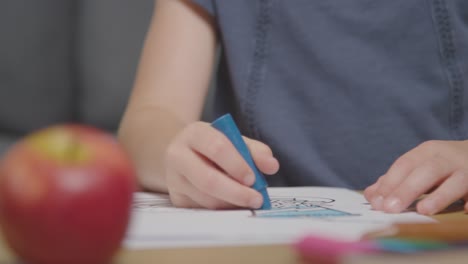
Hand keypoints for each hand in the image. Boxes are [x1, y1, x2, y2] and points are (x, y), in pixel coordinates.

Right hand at [164, 121, 278, 208]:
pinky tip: (234, 205)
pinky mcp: (176, 198)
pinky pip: (203, 209)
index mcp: (195, 133)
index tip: (253, 178)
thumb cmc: (213, 145)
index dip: (237, 165)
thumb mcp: (233, 139)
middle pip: (208, 179)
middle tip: (257, 199)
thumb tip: (272, 166)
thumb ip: (255, 151)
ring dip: (232, 204)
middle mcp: (178, 155)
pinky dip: (223, 209)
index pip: (217, 148)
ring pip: (206, 198)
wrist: (183, 154)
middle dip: (236, 192)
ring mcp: (174, 179)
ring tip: (249, 202)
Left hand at [364, 140, 467, 214]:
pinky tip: (466, 210)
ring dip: (440, 196)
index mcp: (427, 152)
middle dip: (407, 189)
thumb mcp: (419, 165)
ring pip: (455, 181)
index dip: (390, 182)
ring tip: (423, 210)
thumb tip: (371, 196)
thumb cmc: (442, 165)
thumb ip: (395, 180)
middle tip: (390, 209)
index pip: (405, 165)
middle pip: (426, 171)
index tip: (377, 202)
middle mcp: (447, 158)